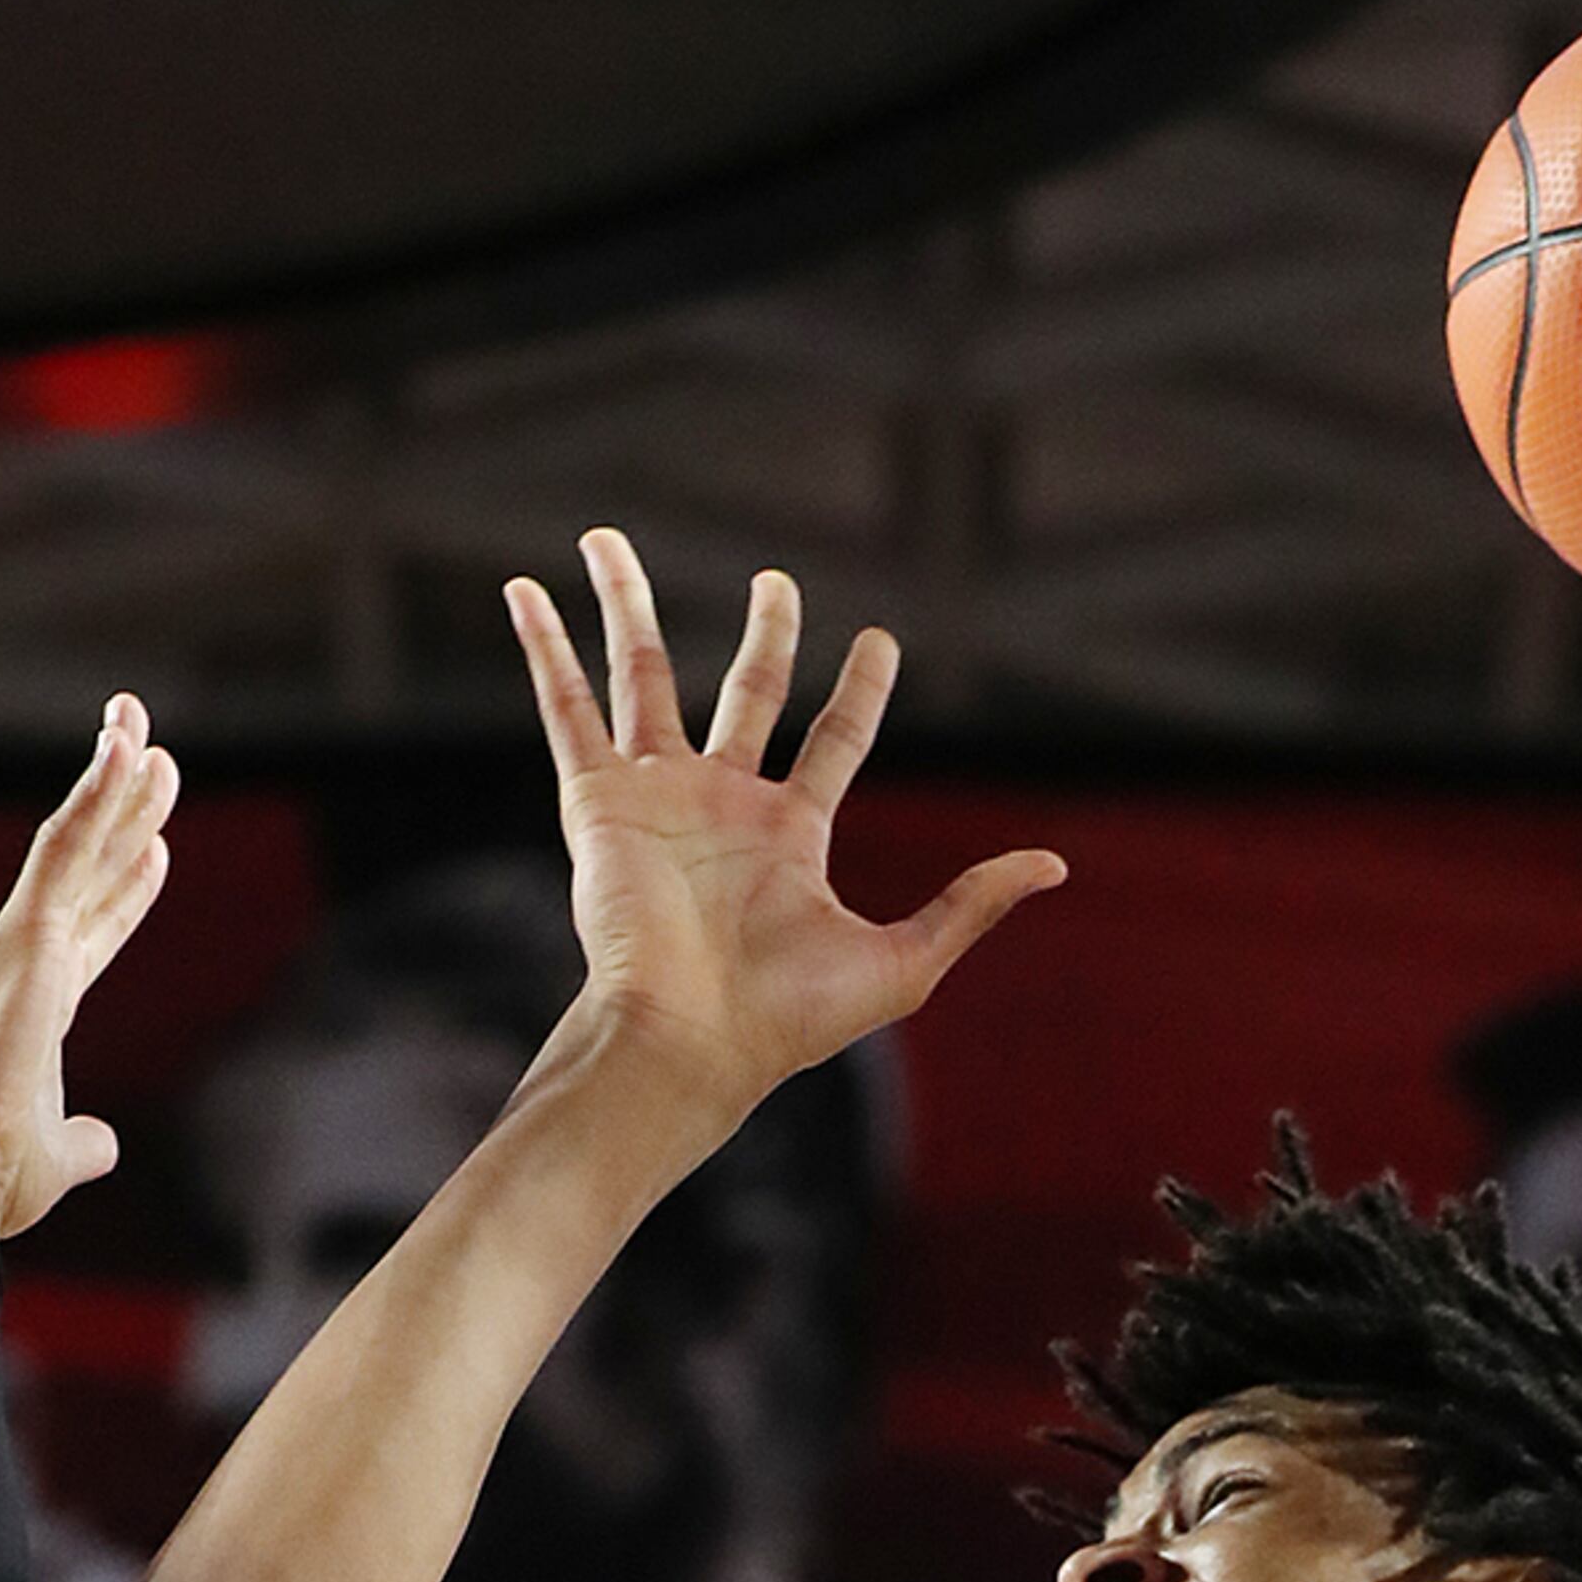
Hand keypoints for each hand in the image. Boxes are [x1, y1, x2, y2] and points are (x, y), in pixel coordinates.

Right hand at [0, 696, 179, 1237]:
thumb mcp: (61, 1156)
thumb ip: (87, 1141)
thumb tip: (105, 1147)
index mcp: (38, 1005)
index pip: (91, 930)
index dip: (126, 889)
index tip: (156, 847)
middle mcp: (26, 962)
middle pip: (87, 868)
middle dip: (122, 810)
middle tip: (155, 751)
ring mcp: (23, 944)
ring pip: (76, 841)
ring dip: (112, 782)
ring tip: (140, 724)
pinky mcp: (26, 937)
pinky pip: (67, 848)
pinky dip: (97, 796)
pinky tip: (126, 751)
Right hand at [505, 531, 1061, 1122]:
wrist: (689, 1044)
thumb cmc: (785, 1023)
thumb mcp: (904, 963)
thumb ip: (972, 904)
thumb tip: (1057, 866)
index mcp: (788, 837)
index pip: (833, 740)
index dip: (860, 689)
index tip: (879, 640)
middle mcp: (721, 805)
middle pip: (748, 690)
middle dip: (768, 632)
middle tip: (780, 580)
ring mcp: (657, 796)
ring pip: (642, 674)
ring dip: (627, 604)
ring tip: (607, 536)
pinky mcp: (599, 802)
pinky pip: (566, 708)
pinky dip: (543, 646)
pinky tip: (523, 589)